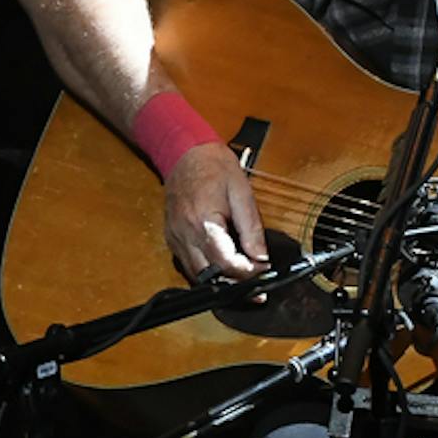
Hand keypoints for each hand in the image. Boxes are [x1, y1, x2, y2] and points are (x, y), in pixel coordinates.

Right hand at [163, 142, 267, 279]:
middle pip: (209, 276)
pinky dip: (207, 271)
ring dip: (220, 281)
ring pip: (196, 276)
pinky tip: (224, 267)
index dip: (248, 272)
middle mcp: (184, 235)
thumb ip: (252, 228)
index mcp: (202, 222)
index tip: (264, 269)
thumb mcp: (242, 193)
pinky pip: (189, 265)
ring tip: (243, 279)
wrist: (185, 153)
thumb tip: (261, 256)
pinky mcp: (172, 239)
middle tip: (256, 284)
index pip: (226, 263)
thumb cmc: (214, 167)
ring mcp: (175, 239)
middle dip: (235, 283)